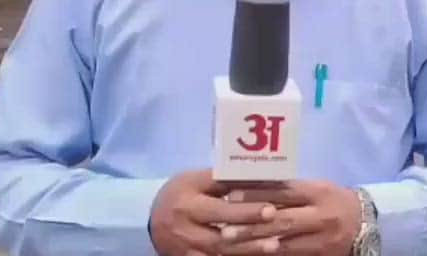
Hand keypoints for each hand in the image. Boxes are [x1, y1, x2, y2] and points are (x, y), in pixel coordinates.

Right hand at [149, 170, 279, 255]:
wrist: (150, 221)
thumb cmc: (182, 194)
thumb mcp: (196, 181)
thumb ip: (224, 180)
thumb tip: (262, 177)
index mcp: (187, 199)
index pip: (218, 201)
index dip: (244, 204)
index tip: (270, 205)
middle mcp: (184, 225)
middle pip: (220, 227)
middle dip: (249, 224)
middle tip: (276, 219)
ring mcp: (185, 247)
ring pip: (219, 250)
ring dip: (248, 248)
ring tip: (274, 244)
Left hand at [215, 181, 362, 254]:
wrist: (364, 224)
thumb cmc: (333, 200)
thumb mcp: (317, 188)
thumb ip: (292, 189)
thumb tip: (252, 186)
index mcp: (319, 193)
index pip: (285, 192)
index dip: (259, 194)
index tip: (232, 196)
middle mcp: (321, 216)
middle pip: (283, 221)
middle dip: (252, 226)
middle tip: (225, 230)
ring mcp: (321, 240)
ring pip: (284, 244)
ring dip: (256, 245)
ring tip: (232, 245)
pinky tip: (252, 255)